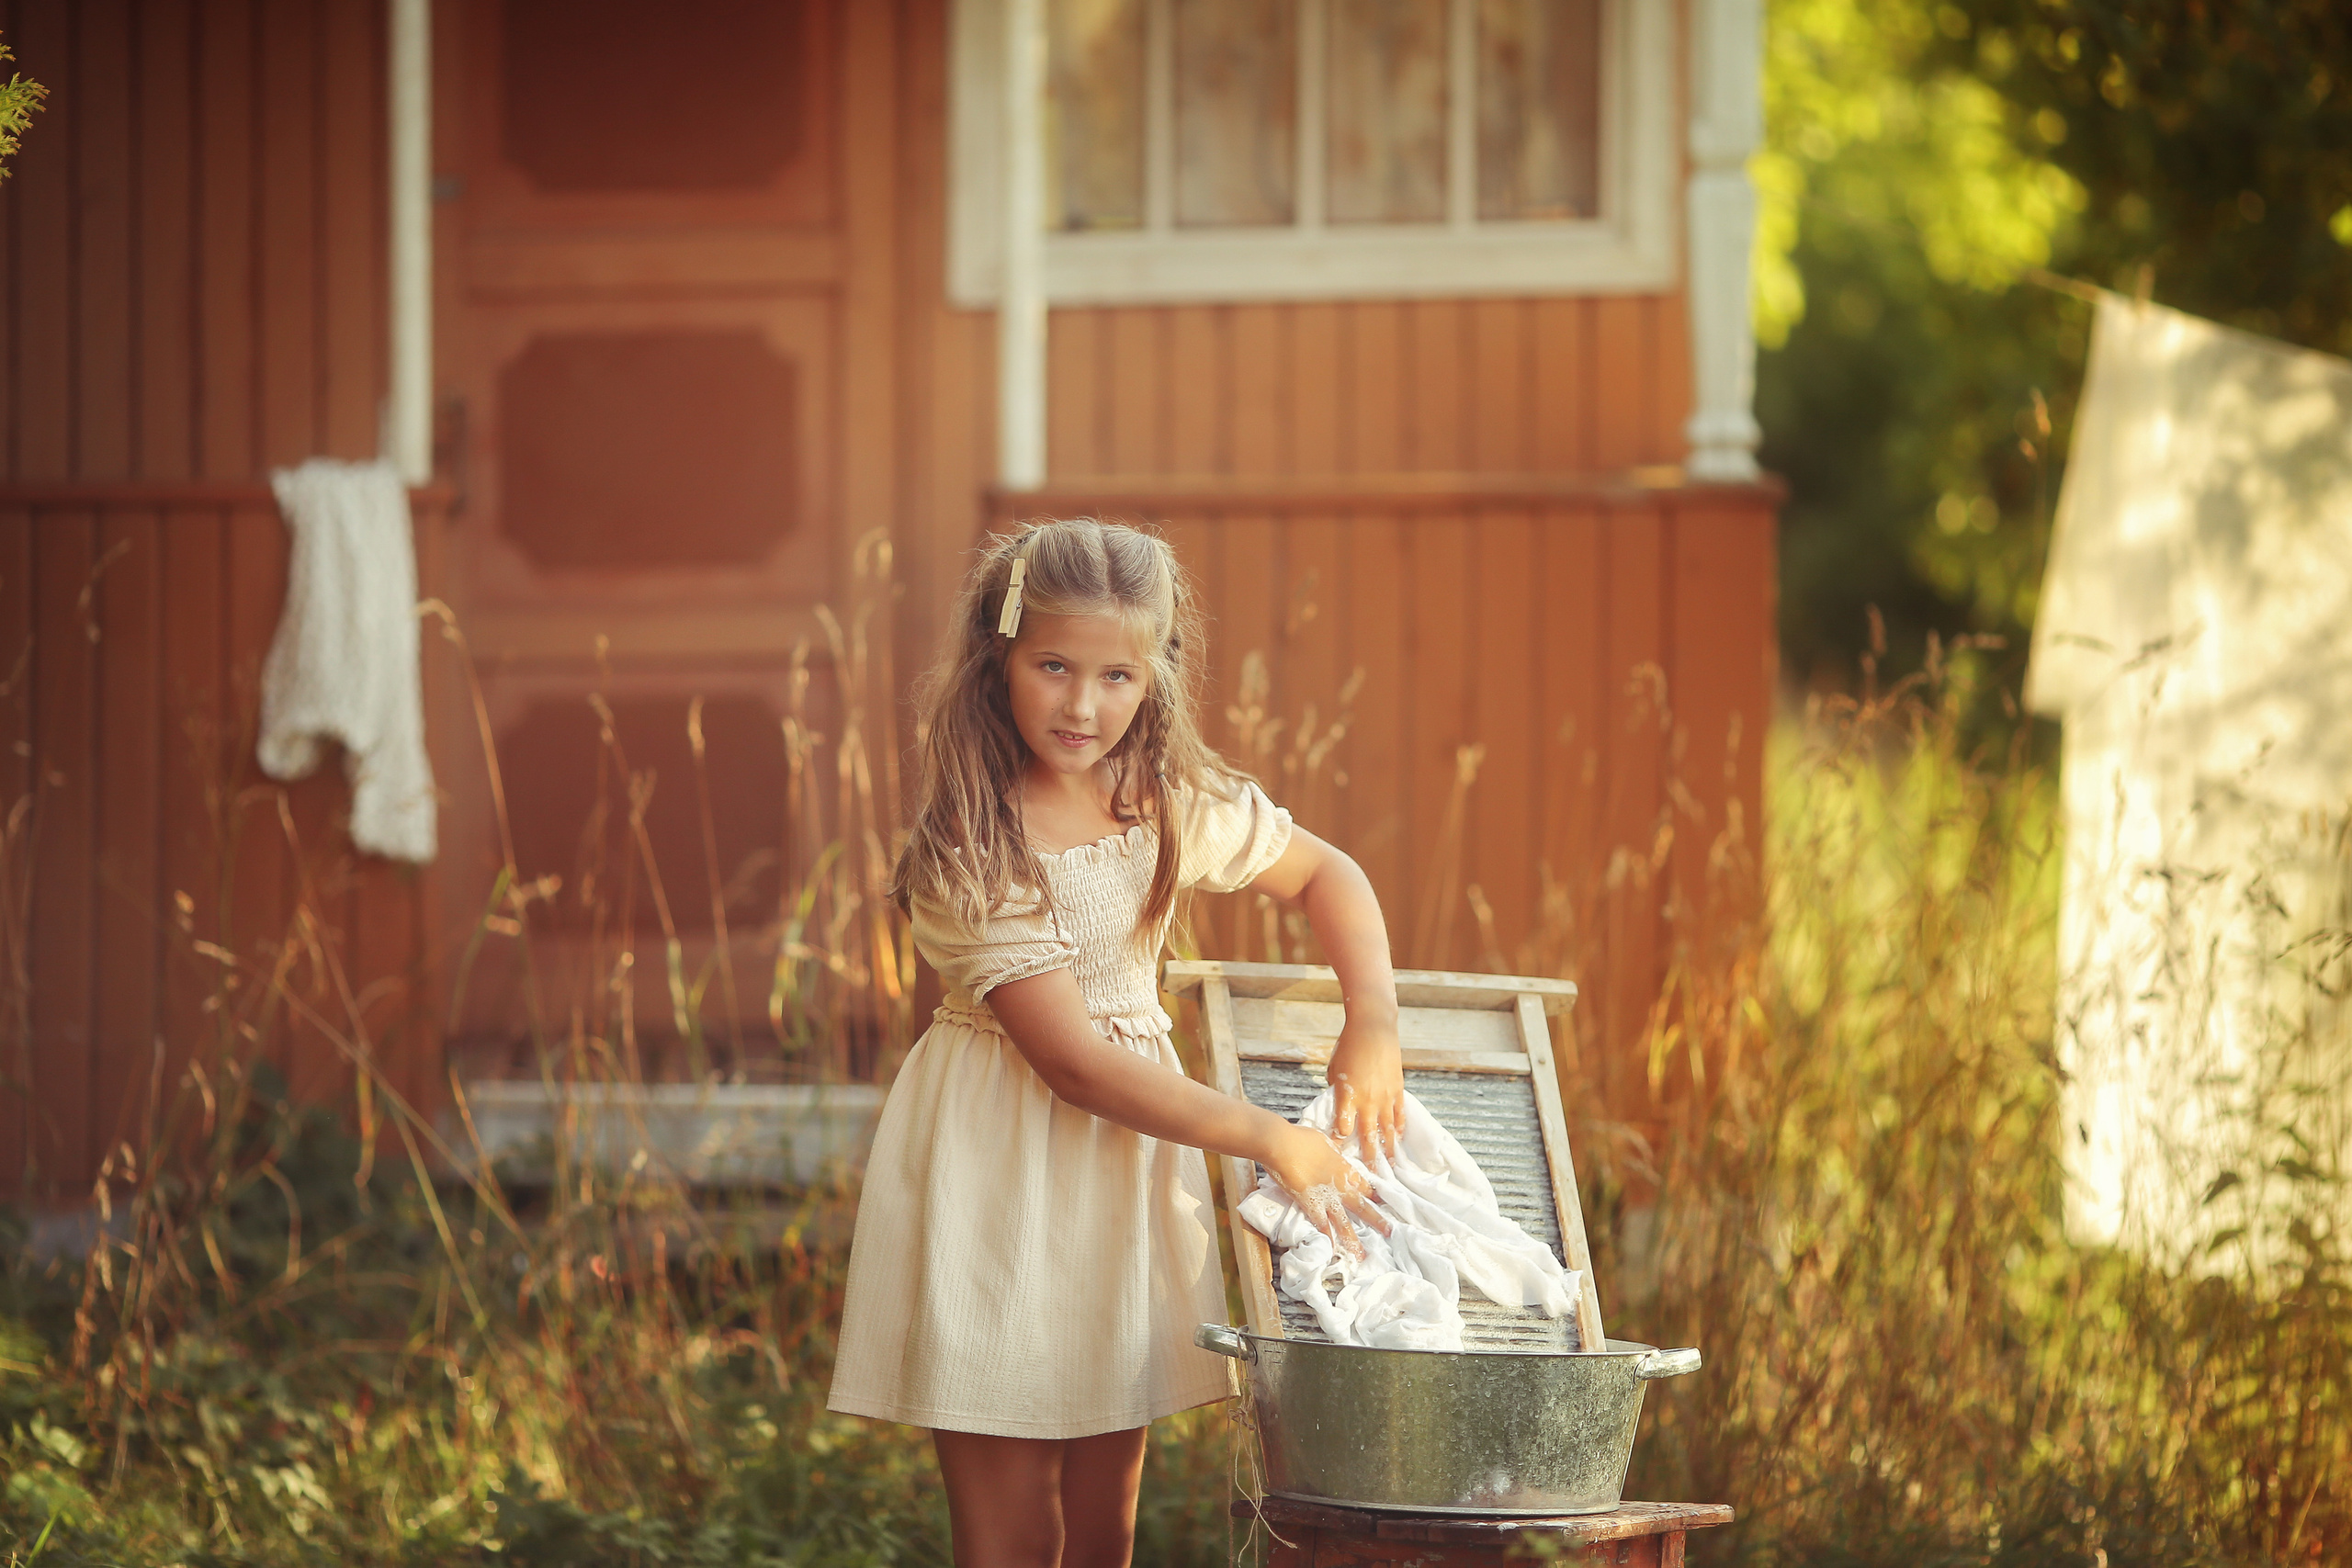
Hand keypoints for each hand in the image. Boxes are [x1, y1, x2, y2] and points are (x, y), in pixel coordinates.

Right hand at [1261, 1122, 1387, 1258]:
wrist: (1282, 1144)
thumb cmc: (1301, 1138)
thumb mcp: (1325, 1140)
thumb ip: (1333, 1148)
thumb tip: (1336, 1147)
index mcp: (1345, 1168)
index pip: (1365, 1185)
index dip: (1374, 1195)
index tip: (1382, 1203)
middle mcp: (1340, 1186)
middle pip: (1362, 1207)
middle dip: (1376, 1220)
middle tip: (1388, 1232)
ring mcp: (1326, 1198)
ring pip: (1344, 1223)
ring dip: (1353, 1240)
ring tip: (1361, 1255)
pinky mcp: (1310, 1205)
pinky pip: (1321, 1225)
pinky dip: (1327, 1238)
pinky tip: (1331, 1251)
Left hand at [1327, 1016, 1404, 1164]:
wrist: (1373, 1028)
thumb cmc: (1347, 1046)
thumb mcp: (1334, 1071)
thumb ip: (1337, 1092)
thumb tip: (1339, 1107)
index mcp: (1347, 1096)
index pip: (1342, 1129)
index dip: (1339, 1144)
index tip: (1337, 1157)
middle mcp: (1367, 1101)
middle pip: (1368, 1137)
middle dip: (1367, 1158)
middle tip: (1369, 1177)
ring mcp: (1385, 1097)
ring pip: (1387, 1130)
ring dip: (1388, 1149)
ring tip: (1389, 1166)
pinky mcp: (1397, 1090)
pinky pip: (1399, 1115)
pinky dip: (1399, 1128)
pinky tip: (1398, 1139)